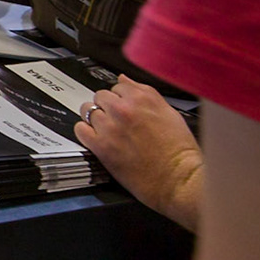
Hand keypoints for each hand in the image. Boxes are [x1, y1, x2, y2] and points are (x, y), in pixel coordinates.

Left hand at [74, 76, 202, 232]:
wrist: (179, 179)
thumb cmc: (179, 150)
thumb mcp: (169, 112)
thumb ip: (144, 92)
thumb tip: (125, 80)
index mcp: (142, 98)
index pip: (118, 85)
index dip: (120, 98)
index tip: (123, 107)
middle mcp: (124, 109)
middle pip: (100, 96)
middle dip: (107, 106)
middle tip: (115, 121)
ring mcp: (110, 127)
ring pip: (88, 110)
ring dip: (95, 118)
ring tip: (106, 130)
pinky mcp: (101, 146)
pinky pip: (80, 129)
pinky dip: (85, 132)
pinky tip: (95, 138)